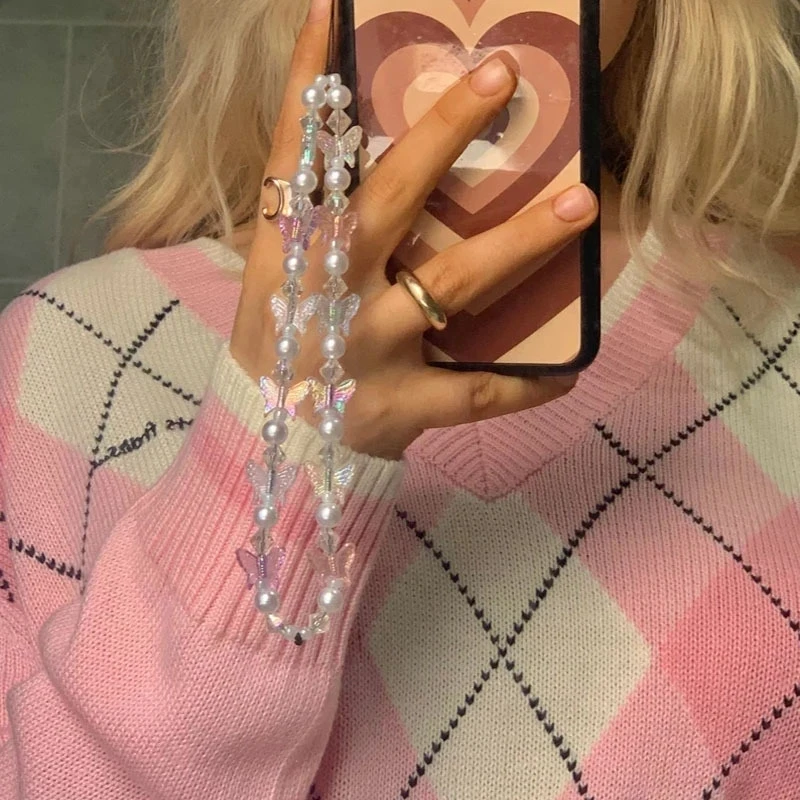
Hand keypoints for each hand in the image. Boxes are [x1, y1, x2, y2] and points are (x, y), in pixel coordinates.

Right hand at [230, 0, 598, 460]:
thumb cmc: (280, 348)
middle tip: (502, 78)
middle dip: (443, 137)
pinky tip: (569, 371)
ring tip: (582, 207)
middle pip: (388, 201)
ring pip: (451, 286)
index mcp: (286, 253)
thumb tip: (356, 145)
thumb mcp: (274, 279)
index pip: (292, 154)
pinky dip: (524, 386)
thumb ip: (311, 221)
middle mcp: (326, 291)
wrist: (267, 447)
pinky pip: (475, 394)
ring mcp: (367, 350)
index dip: (306, 81)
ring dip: (518, 245)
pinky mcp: (400, 407)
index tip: (332, 7)